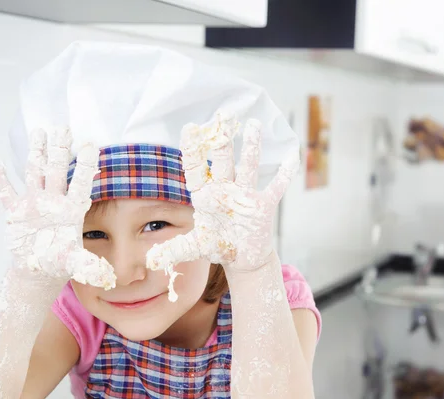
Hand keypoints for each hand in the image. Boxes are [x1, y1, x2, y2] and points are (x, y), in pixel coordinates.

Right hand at [0, 128, 115, 288]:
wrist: (39, 269)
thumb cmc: (60, 262)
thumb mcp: (75, 263)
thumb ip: (89, 265)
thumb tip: (107, 275)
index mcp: (71, 209)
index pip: (80, 183)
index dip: (85, 166)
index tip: (91, 145)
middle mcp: (54, 201)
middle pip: (57, 170)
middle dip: (59, 150)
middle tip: (63, 127)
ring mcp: (34, 203)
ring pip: (35, 173)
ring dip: (36, 153)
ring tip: (39, 131)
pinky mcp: (16, 212)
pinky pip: (6, 192)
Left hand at [146, 113, 298, 298]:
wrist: (242, 258)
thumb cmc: (217, 245)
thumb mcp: (195, 247)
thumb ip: (175, 249)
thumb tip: (151, 259)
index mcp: (206, 196)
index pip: (197, 169)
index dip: (193, 149)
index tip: (190, 127)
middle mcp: (226, 191)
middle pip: (224, 161)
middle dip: (223, 139)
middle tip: (223, 114)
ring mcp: (246, 196)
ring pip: (249, 167)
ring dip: (252, 147)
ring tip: (253, 123)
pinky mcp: (264, 206)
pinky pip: (276, 188)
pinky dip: (285, 174)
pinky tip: (292, 156)